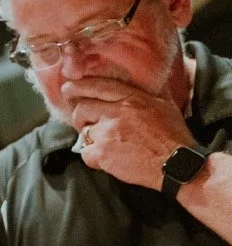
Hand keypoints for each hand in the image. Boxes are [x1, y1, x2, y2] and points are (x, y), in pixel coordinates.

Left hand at [62, 76, 194, 190]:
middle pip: (82, 108)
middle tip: (86, 123)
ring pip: (83, 132)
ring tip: (105, 143)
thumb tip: (138, 82)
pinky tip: (107, 159)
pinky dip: (92, 157)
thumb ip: (146, 93)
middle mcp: (118, 112)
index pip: (98, 86)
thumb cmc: (173, 135)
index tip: (68, 88)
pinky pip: (85, 153)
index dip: (78, 86)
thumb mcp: (163, 104)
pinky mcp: (103, 153)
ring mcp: (108, 133)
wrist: (176, 163)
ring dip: (89, 138)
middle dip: (80, 116)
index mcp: (133, 98)